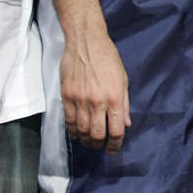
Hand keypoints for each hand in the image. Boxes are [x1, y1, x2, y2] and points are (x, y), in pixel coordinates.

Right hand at [61, 28, 129, 151]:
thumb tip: (125, 124)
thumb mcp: (123, 80)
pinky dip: (72, 131)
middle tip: (100, 146)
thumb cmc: (108, 59)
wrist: (86, 42)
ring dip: (86, 140)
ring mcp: (80, 99)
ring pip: (81, 130)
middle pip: (97, 134)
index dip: (115, 144)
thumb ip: (124, 104)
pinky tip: (76, 133)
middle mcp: (97, 102)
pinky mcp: (67, 96)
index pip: (115, 130)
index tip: (113, 149)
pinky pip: (68, 120)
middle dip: (99, 144)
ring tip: (89, 141)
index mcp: (114, 98)